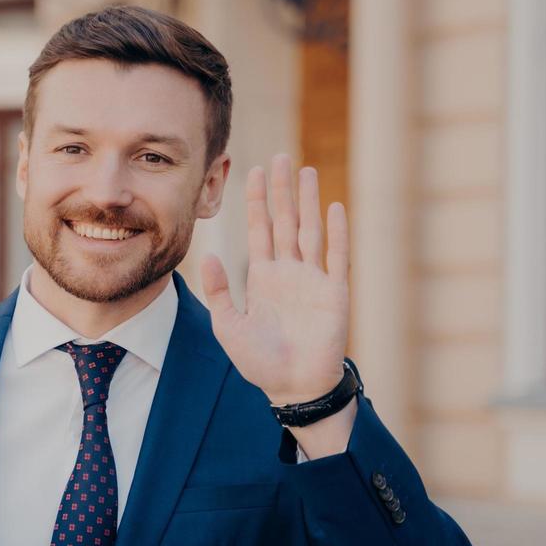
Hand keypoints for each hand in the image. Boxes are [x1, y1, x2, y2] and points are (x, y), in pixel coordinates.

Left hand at [200, 153, 349, 405]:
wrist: (292, 388)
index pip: (259, 230)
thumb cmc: (260, 361)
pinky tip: (334, 207)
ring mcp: (313, 280)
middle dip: (282, 190)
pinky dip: (337, 232)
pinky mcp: (334, 293)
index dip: (257, 201)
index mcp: (263, 277)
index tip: (253, 171)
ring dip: (308, 201)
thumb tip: (208, 254)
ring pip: (310, 230)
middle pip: (285, 221)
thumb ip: (219, 290)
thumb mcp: (228, 325)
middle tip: (280, 157)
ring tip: (305, 171)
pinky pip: (336, 257)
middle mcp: (289, 272)